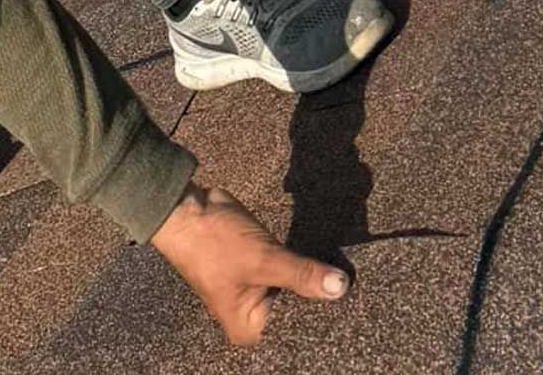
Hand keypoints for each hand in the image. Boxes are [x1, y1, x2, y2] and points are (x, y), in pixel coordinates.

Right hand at [151, 182, 347, 345]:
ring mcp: (257, 292)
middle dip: (318, 297)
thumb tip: (339, 287)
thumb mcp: (264, 260)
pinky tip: (327, 260)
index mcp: (247, 328)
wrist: (190, 209)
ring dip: (313, 279)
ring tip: (345, 271)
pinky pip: (290, 272)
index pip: (294, 332)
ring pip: (296, 290)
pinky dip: (304, 266)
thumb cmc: (213, 243)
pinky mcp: (262, 269)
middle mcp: (252, 315)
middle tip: (351, 286)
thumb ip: (302, 275)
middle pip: (297, 310)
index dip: (320, 318)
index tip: (348, 307)